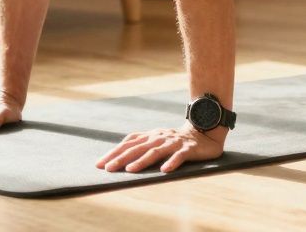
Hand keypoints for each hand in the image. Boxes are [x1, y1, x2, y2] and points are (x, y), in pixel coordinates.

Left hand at [95, 121, 225, 173]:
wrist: (205, 134)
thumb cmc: (176, 141)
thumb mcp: (157, 140)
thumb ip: (142, 145)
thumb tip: (119, 155)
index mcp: (151, 135)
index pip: (129, 143)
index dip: (114, 152)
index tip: (100, 164)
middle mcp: (160, 137)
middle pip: (138, 147)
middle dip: (122, 158)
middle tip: (108, 168)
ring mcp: (174, 142)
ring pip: (156, 152)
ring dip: (142, 161)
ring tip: (130, 170)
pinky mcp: (188, 149)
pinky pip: (179, 156)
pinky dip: (171, 163)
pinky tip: (164, 171)